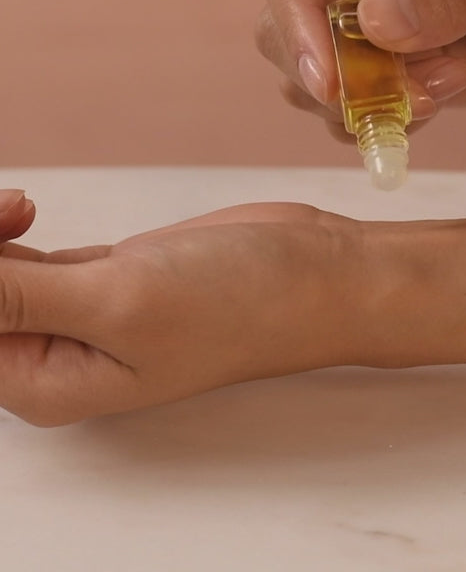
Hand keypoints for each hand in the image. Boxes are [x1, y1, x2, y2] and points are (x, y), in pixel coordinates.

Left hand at [1, 193, 465, 426]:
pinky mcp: (108, 276)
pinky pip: (33, 260)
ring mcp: (86, 313)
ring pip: (2, 277)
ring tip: (17, 203)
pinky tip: (21, 209)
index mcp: (49, 384)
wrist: (312, 274)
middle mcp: (60, 356)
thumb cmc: (235, 303)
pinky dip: (13, 232)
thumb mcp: (120, 302)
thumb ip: (18, 298)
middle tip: (10, 205)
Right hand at [253, 0, 465, 139]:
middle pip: (283, 28)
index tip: (328, 82)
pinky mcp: (391, 69)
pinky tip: (435, 107)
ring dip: (362, 103)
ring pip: (313, 77)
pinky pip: (351, 107)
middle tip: (399, 95)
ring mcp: (374, 24)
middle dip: (330, 76)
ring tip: (439, 91)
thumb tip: (372, 23)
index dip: (293, 22)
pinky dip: (379, 122)